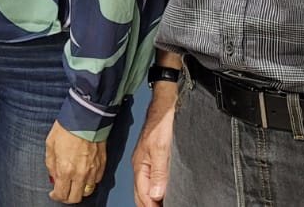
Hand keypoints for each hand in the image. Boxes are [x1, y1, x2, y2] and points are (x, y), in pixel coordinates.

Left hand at [45, 122, 106, 202]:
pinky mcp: (102, 165)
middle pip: (76, 198)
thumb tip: (54, 176)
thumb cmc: (67, 128)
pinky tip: (84, 174)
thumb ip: (51, 164)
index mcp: (66, 170)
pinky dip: (90, 181)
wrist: (86, 117)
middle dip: (67, 197)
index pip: (61, 194)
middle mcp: (80, 174)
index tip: (53, 193)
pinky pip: (96, 180)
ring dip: (80, 190)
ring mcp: (93, 170)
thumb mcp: (50, 145)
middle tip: (63, 191)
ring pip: (88, 191)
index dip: (56, 196)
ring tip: (74, 183)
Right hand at [131, 85, 176, 205]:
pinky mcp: (151, 157)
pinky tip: (162, 192)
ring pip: (144, 187)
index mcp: (140, 165)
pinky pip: (149, 179)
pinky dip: (154, 189)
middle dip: (148, 204)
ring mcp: (145, 161)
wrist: (164, 106)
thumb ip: (159, 173)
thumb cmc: (161, 124)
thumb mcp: (161, 149)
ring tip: (162, 204)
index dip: (151, 206)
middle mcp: (140, 165)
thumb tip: (156, 195)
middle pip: (140, 193)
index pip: (142, 194)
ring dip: (151, 198)